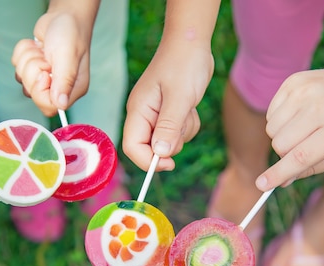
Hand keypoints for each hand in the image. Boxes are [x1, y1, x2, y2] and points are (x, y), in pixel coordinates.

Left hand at [11, 11, 92, 116]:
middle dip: (33, 70)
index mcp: (73, 90)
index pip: (50, 106)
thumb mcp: (68, 56)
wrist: (64, 16)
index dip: (40, 90)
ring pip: (22, 80)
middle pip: (32, 93)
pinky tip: (37, 46)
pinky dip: (23, 53)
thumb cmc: (71, 34)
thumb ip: (64, 81)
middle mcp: (59, 88)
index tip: (45, 72)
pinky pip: (16, 67)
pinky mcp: (33, 69)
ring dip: (28, 59)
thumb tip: (61, 105)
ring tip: (43, 50)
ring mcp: (45, 79)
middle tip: (46, 57)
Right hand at [122, 40, 213, 170]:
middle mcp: (143, 115)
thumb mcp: (179, 98)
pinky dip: (187, 125)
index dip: (149, 161)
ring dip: (182, 132)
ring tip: (188, 108)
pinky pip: (177, 133)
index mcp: (138, 111)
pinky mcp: (168, 114)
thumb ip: (169, 127)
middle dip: (172, 143)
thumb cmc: (183, 65)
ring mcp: (155, 115)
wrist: (191, 44)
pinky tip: (190, 107)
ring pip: (168, 142)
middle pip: (151, 148)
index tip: (170, 163)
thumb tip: (160, 154)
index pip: (132, 148)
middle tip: (183, 121)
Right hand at [256, 67, 323, 189]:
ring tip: (304, 129)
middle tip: (303, 148)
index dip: (279, 173)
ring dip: (282, 136)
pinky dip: (280, 120)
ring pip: (271, 129)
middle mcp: (322, 106)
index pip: (302, 156)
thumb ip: (315, 168)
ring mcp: (306, 90)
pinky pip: (271, 113)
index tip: (261, 185)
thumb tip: (282, 181)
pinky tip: (300, 114)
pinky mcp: (294, 81)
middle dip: (285, 153)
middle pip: (280, 143)